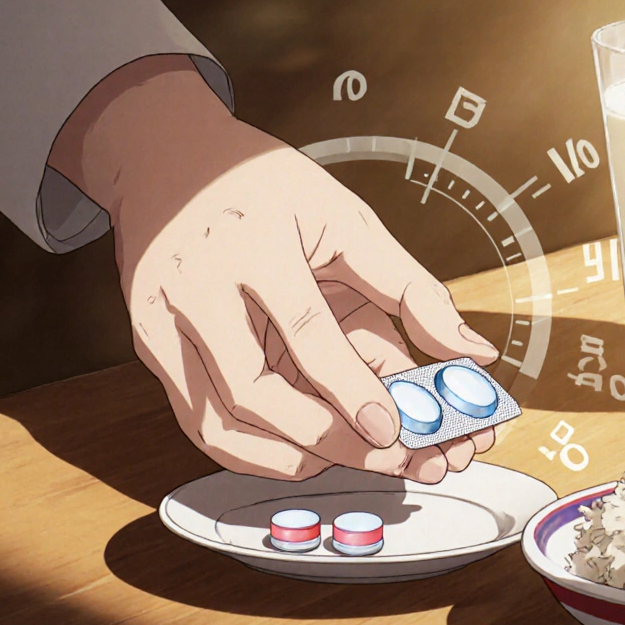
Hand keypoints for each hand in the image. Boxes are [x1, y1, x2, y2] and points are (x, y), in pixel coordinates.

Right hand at [48, 56, 499, 482]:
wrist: (171, 162)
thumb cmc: (266, 187)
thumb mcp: (347, 218)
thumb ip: (410, 288)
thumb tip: (471, 352)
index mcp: (251, 243)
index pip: (303, 330)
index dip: (350, 387)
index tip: (392, 429)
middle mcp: (195, 287)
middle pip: (253, 392)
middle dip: (325, 438)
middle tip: (386, 459)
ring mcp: (163, 324)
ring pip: (218, 424)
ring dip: (289, 457)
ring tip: (352, 462)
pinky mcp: (152, 350)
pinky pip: (200, 423)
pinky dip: (254, 451)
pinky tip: (303, 454)